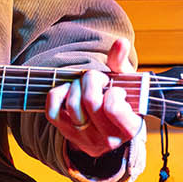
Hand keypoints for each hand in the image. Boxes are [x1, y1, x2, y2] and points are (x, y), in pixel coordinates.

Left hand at [45, 38, 144, 156]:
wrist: (109, 128)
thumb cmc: (121, 101)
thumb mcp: (127, 84)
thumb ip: (122, 64)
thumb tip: (120, 42)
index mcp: (129, 128)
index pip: (113, 108)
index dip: (113, 92)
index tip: (117, 90)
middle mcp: (108, 138)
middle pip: (90, 101)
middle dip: (92, 80)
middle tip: (97, 79)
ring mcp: (85, 138)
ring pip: (72, 104)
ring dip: (76, 86)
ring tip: (84, 85)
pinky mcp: (67, 133)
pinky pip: (53, 111)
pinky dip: (58, 94)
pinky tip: (69, 90)